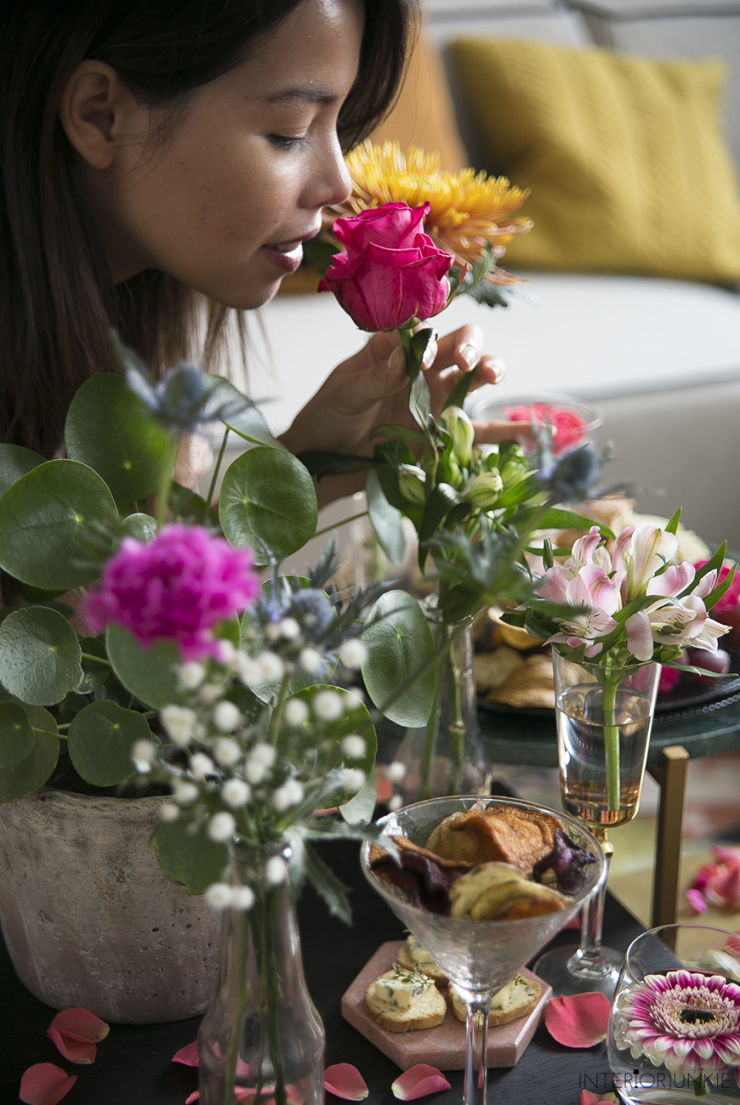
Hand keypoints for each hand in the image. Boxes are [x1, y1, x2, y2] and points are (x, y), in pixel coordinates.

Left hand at [280, 324, 527, 506]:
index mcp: (397, 352)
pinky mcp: (443, 438)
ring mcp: (437, 404)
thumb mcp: (344, 394)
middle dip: (471, 348)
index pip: (427, 331)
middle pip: (462, 347)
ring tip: (495, 378)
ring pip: (475, 381)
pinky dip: (504, 434)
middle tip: (466, 364)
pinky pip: (478, 434)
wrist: (321, 462)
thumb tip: (403, 355)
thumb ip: (374, 377)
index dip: (436, 337)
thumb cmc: (327, 417)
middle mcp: (423, 372)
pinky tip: (529, 435)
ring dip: (492, 372)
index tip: (428, 357)